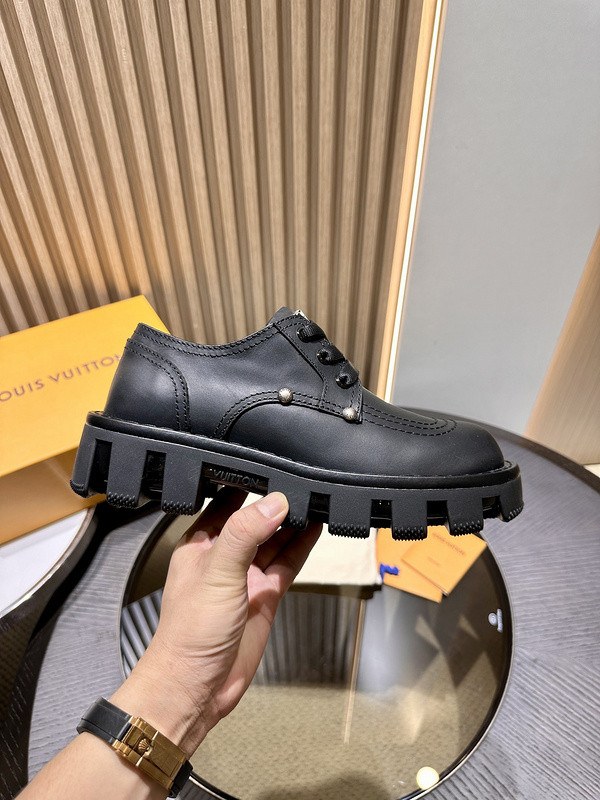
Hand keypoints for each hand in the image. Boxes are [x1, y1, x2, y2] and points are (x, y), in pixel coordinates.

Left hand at [111, 487, 321, 755]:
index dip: (247, 483)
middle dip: (275, 500)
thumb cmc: (188, 634)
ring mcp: (245, 576)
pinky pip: (286, 563)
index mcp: (200, 544)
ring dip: (292, 521)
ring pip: (274, 539)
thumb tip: (274, 502)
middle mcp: (224, 556)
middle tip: (302, 480)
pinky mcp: (264, 596)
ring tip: (315, 497)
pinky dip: (301, 546)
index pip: (224, 501)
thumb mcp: (217, 573)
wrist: (196, 687)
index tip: (271, 464)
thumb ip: (244, 535)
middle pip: (255, 518)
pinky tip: (314, 529)